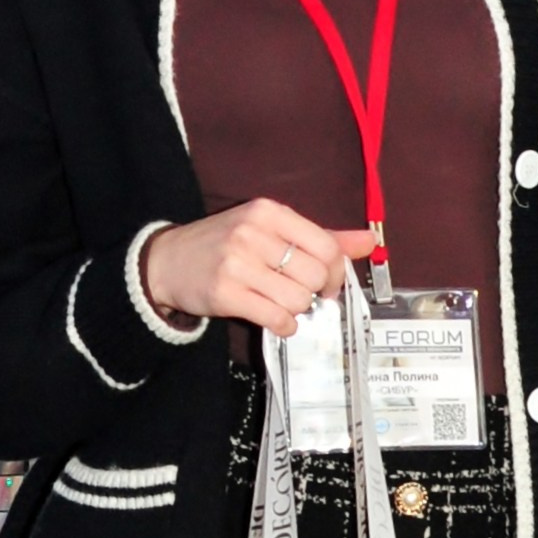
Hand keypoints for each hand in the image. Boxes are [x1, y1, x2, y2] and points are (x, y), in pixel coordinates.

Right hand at [142, 201, 374, 338]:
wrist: (167, 261)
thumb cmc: (225, 244)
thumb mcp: (270, 230)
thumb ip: (321, 236)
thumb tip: (370, 241)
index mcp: (268, 212)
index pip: (326, 245)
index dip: (337, 270)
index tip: (327, 282)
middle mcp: (252, 233)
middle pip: (315, 275)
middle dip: (316, 292)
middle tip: (302, 295)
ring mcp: (237, 264)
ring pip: (298, 299)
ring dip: (297, 310)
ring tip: (281, 303)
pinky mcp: (225, 294)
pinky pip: (276, 318)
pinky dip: (284, 325)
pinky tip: (274, 318)